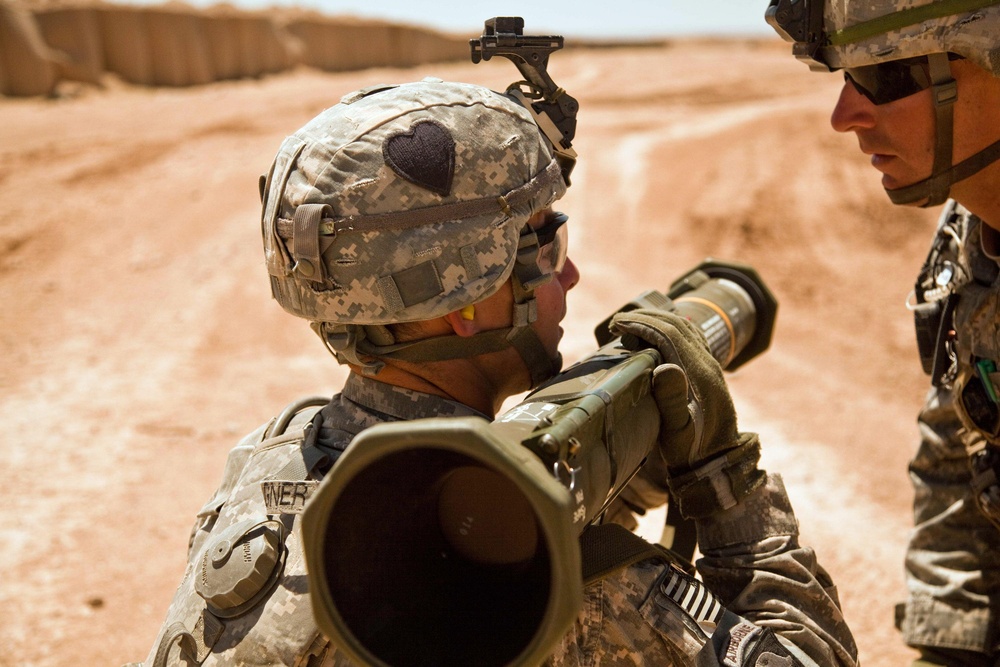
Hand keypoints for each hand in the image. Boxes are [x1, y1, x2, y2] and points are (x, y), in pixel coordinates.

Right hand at [610, 308, 764, 517]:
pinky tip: (660, 330)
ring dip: (658, 319)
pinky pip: (692, 338)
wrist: (717, 463)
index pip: (669, 335)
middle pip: (677, 325)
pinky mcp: (709, 371)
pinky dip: (672, 327)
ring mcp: (711, 366)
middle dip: (646, 317)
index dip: (642, 324)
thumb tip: (664, 366)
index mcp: (698, 374)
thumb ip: (672, 400)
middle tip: (617, 320)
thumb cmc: (690, 451)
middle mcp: (707, 364)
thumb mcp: (677, 432)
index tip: (617, 323)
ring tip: (632, 322)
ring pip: (686, 328)